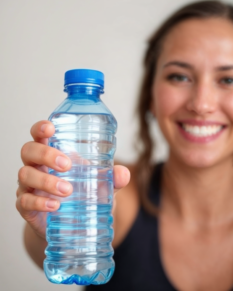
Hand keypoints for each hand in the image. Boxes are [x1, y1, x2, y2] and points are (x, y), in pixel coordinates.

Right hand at [16, 120, 129, 239]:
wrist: (71, 225)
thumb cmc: (82, 195)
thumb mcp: (99, 185)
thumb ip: (111, 179)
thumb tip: (123, 174)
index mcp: (52, 154)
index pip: (39, 135)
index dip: (40, 128)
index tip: (51, 128)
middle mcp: (37, 166)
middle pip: (28, 150)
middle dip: (45, 154)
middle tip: (66, 165)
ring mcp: (29, 186)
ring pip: (25, 174)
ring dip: (46, 181)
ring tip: (67, 190)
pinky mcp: (27, 207)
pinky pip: (24, 201)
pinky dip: (39, 203)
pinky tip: (55, 206)